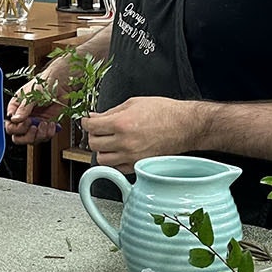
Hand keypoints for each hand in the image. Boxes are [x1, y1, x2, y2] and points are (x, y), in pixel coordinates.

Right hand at [5, 74, 65, 144]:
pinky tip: (51, 124)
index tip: (26, 121)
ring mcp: (34, 122)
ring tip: (45, 124)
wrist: (62, 82)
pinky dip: (48, 134)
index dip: (17, 127)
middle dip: (27, 135)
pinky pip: (44, 137)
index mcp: (16, 108)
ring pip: (31, 139)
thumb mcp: (33, 94)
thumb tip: (16, 119)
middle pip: (18, 136)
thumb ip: (24, 107)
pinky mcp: (45, 126)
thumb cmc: (45, 82)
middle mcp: (24, 117)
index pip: (9, 125)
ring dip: (39, 135)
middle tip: (34, 127)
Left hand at [80, 96, 195, 172]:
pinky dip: (113, 161)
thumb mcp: (134, 103)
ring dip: (102, 150)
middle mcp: (125, 142)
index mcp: (121, 124)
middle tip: (99, 130)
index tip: (88, 121)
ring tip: (109, 141)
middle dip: (94, 135)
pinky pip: (116, 168)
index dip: (86, 122)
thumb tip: (94, 117)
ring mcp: (131, 156)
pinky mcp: (138, 165)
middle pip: (94, 144)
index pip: (91, 126)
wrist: (185, 126)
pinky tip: (118, 151)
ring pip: (102, 159)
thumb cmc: (164, 112)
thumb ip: (111, 112)